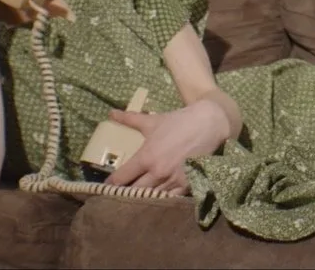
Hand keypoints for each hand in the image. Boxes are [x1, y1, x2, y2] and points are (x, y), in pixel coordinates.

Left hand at [104, 99, 229, 193]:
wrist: (209, 123)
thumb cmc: (178, 122)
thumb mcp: (152, 121)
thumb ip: (130, 119)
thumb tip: (111, 113)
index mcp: (146, 156)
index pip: (121, 178)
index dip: (111, 184)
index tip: (105, 187)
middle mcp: (158, 172)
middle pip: (133, 191)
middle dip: (124, 194)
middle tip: (117, 196)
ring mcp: (173, 180)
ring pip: (151, 197)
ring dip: (142, 199)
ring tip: (133, 203)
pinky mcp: (187, 184)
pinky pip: (169, 199)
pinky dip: (161, 199)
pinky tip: (156, 201)